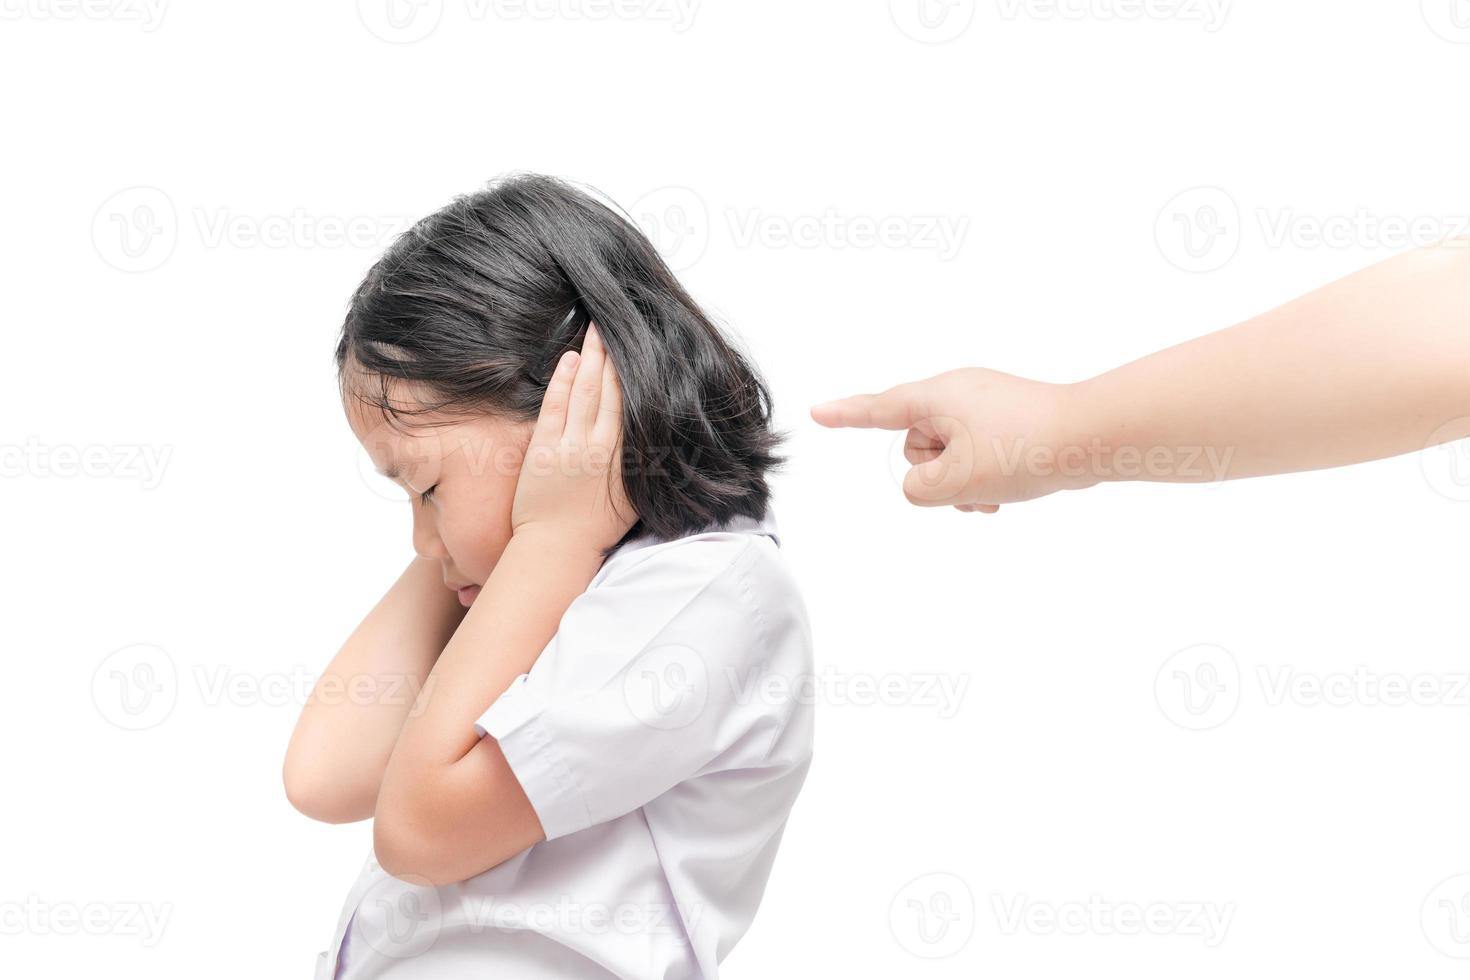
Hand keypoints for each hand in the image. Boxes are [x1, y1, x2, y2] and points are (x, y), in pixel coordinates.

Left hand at [511, 323, 636, 549]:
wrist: (558, 549)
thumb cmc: (596, 527)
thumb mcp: (633, 496)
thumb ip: (644, 464)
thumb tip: (662, 437)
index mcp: (629, 458)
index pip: (637, 404)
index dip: (639, 373)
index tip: (644, 346)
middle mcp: (604, 448)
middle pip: (614, 390)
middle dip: (616, 353)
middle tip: (618, 322)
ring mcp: (574, 447)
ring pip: (588, 391)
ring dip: (592, 357)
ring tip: (596, 329)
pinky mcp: (546, 449)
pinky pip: (557, 406)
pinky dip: (564, 380)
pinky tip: (570, 358)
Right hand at [811, 367, 1096, 510]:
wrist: (1095, 436)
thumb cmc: (1025, 449)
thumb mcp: (955, 480)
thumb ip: (918, 489)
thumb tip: (924, 485)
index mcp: (937, 396)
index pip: (878, 410)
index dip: (845, 416)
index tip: (817, 413)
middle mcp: (957, 392)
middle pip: (918, 445)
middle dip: (937, 474)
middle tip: (971, 486)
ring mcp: (986, 405)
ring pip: (951, 455)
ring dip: (964, 482)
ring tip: (995, 493)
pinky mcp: (1010, 420)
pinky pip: (979, 452)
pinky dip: (985, 475)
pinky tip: (1009, 490)